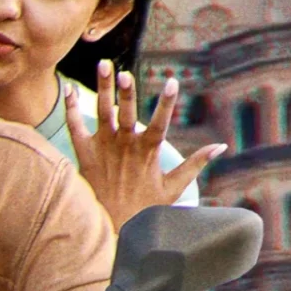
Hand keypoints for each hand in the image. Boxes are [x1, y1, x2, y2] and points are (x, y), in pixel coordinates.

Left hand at [64, 60, 226, 231]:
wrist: (111, 226)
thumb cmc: (145, 208)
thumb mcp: (174, 187)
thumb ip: (196, 163)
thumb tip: (220, 146)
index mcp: (147, 152)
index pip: (160, 123)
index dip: (167, 103)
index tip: (173, 81)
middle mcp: (124, 146)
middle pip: (126, 113)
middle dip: (125, 91)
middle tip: (123, 71)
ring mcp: (103, 148)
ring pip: (102, 112)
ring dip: (102, 88)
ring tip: (103, 64)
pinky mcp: (84, 153)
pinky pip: (74, 126)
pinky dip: (70, 108)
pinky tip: (69, 89)